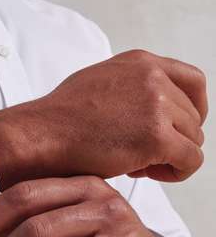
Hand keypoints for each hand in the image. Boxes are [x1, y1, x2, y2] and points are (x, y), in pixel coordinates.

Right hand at [0, 49, 207, 188]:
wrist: (41, 134)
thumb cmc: (60, 117)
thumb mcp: (101, 81)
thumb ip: (133, 86)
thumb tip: (149, 107)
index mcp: (141, 62)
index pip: (193, 81)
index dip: (195, 109)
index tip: (182, 127)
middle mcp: (153, 78)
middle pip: (193, 117)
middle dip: (173, 139)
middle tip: (142, 154)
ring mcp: (157, 106)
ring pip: (193, 141)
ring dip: (169, 157)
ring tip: (135, 163)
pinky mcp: (157, 136)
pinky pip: (190, 162)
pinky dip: (174, 173)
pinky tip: (144, 173)